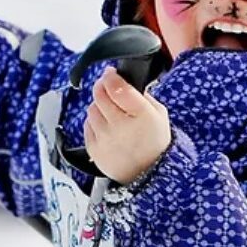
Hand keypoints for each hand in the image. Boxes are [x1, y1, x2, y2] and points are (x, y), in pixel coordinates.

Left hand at [84, 66, 170, 184]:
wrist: (148, 174)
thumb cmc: (154, 142)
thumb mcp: (159, 114)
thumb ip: (143, 95)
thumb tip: (124, 80)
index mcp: (140, 114)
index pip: (116, 86)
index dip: (111, 76)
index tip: (111, 72)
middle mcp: (120, 125)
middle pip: (100, 95)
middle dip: (102, 86)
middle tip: (108, 86)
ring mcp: (105, 138)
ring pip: (91, 109)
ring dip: (99, 105)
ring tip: (111, 111)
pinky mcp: (94, 148)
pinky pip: (87, 125)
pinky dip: (95, 122)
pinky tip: (107, 126)